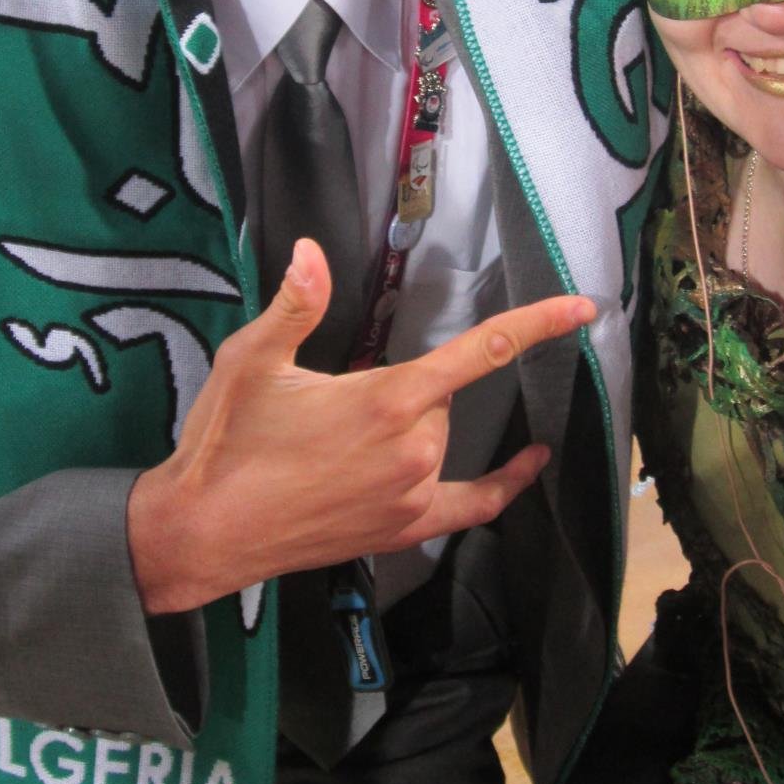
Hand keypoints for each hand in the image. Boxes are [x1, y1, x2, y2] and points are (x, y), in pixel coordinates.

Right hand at [128, 238, 588, 612]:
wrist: (201, 533)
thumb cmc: (226, 443)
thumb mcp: (253, 359)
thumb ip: (295, 303)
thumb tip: (311, 250)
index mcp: (387, 399)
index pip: (480, 351)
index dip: (536, 325)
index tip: (582, 308)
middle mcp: (414, 450)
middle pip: (440, 398)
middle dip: (400, 389)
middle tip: (330, 406)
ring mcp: (412, 496)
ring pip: (441, 442)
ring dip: (412, 429)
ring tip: (340, 443)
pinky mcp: (402, 530)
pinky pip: (471, 505)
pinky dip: (503, 484)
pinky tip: (530, 463)